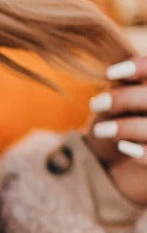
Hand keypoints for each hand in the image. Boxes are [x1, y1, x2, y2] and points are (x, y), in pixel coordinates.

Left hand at [83, 54, 146, 205]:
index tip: (110, 73)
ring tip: (99, 130)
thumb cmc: (121, 122)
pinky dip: (141, 151)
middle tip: (95, 104)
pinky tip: (123, 147)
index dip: (140, 67)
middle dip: (124, 99)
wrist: (121, 162)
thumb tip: (117, 74)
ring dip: (126, 127)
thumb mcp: (123, 101)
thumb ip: (127, 86)